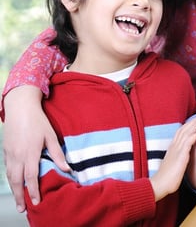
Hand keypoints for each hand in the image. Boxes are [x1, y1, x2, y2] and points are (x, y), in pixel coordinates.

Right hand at [3, 86, 68, 211]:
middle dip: (20, 196)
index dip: (34, 191)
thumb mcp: (51, 136)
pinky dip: (10, 179)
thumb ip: (58, 154)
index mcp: (30, 153)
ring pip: (10, 176)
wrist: (20, 108)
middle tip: (23, 209)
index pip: (32, 177)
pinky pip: (7, 169)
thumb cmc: (38, 121)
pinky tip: (15, 184)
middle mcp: (18, 156)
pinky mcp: (6, 151)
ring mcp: (9, 154)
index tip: (37, 202)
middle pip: (17, 181)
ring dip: (14, 190)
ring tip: (19, 201)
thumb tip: (67, 168)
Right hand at [150, 116, 195, 200]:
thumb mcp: (173, 164)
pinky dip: (194, 137)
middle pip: (183, 130)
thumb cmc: (166, 178)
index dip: (188, 125)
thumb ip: (178, 159)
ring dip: (195, 126)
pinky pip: (187, 143)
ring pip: (186, 134)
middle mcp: (173, 147)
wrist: (159, 185)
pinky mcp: (180, 156)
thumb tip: (184, 158)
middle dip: (193, 122)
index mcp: (172, 148)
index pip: (180, 132)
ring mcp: (176, 151)